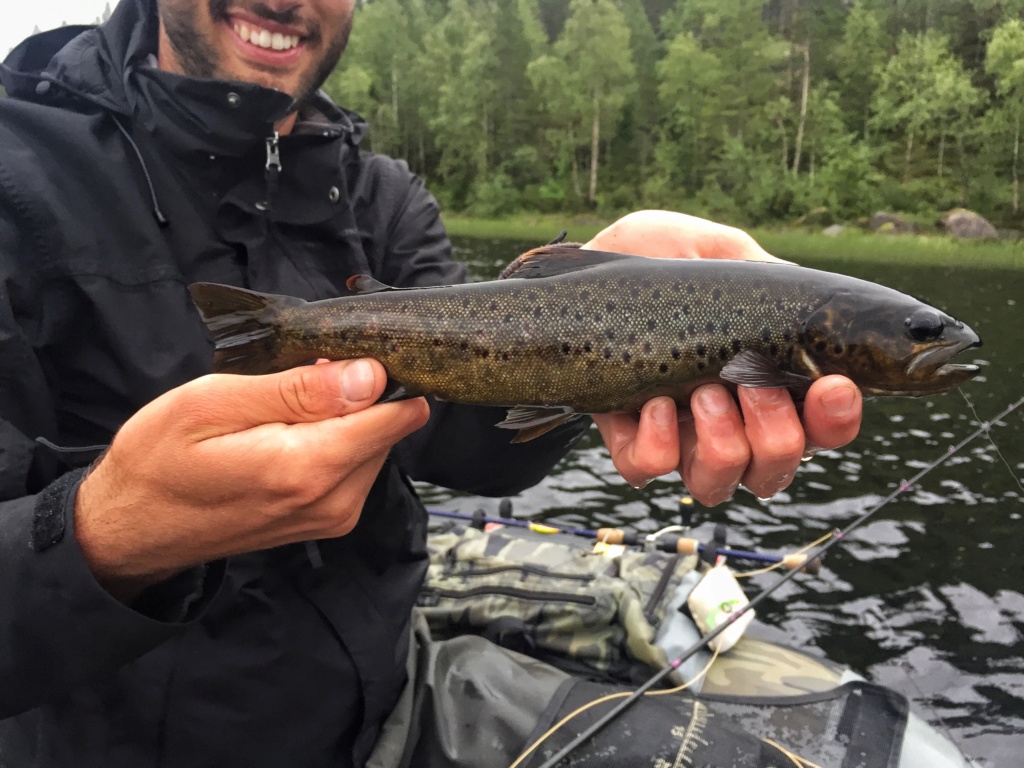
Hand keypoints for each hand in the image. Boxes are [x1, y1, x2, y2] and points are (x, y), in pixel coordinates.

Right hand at [74, 359, 428, 598]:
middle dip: (358, 394)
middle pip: (388, 426)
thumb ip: (299, 391)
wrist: (132, 527)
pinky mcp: (328, 519)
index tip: (347, 354)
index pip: (395, 414)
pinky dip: (335, 440)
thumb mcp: (214, 403)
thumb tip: (370, 376)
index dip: (380, 374)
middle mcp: (333, 500)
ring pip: (375, 444)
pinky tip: (289, 432)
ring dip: (345, 417)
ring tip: (283, 407)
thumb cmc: (159, 459)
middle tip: (298, 377)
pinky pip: (356, 465)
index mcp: (308, 467)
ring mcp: (334, 516)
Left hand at [586, 210, 862, 504]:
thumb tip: (801, 300)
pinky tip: (652, 404)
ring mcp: (678, 436)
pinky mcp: (626, 438)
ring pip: (717, 484)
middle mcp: (731, 422)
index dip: (837, 420)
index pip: (824, 427)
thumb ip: (764, 272)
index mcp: (769, 380)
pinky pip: (649, 471)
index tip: (833, 386)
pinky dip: (658, 445)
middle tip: (749, 382)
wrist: (582, 270)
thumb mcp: (717, 250)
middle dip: (776, 434)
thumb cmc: (658, 263)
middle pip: (775, 470)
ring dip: (722, 445)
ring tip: (703, 394)